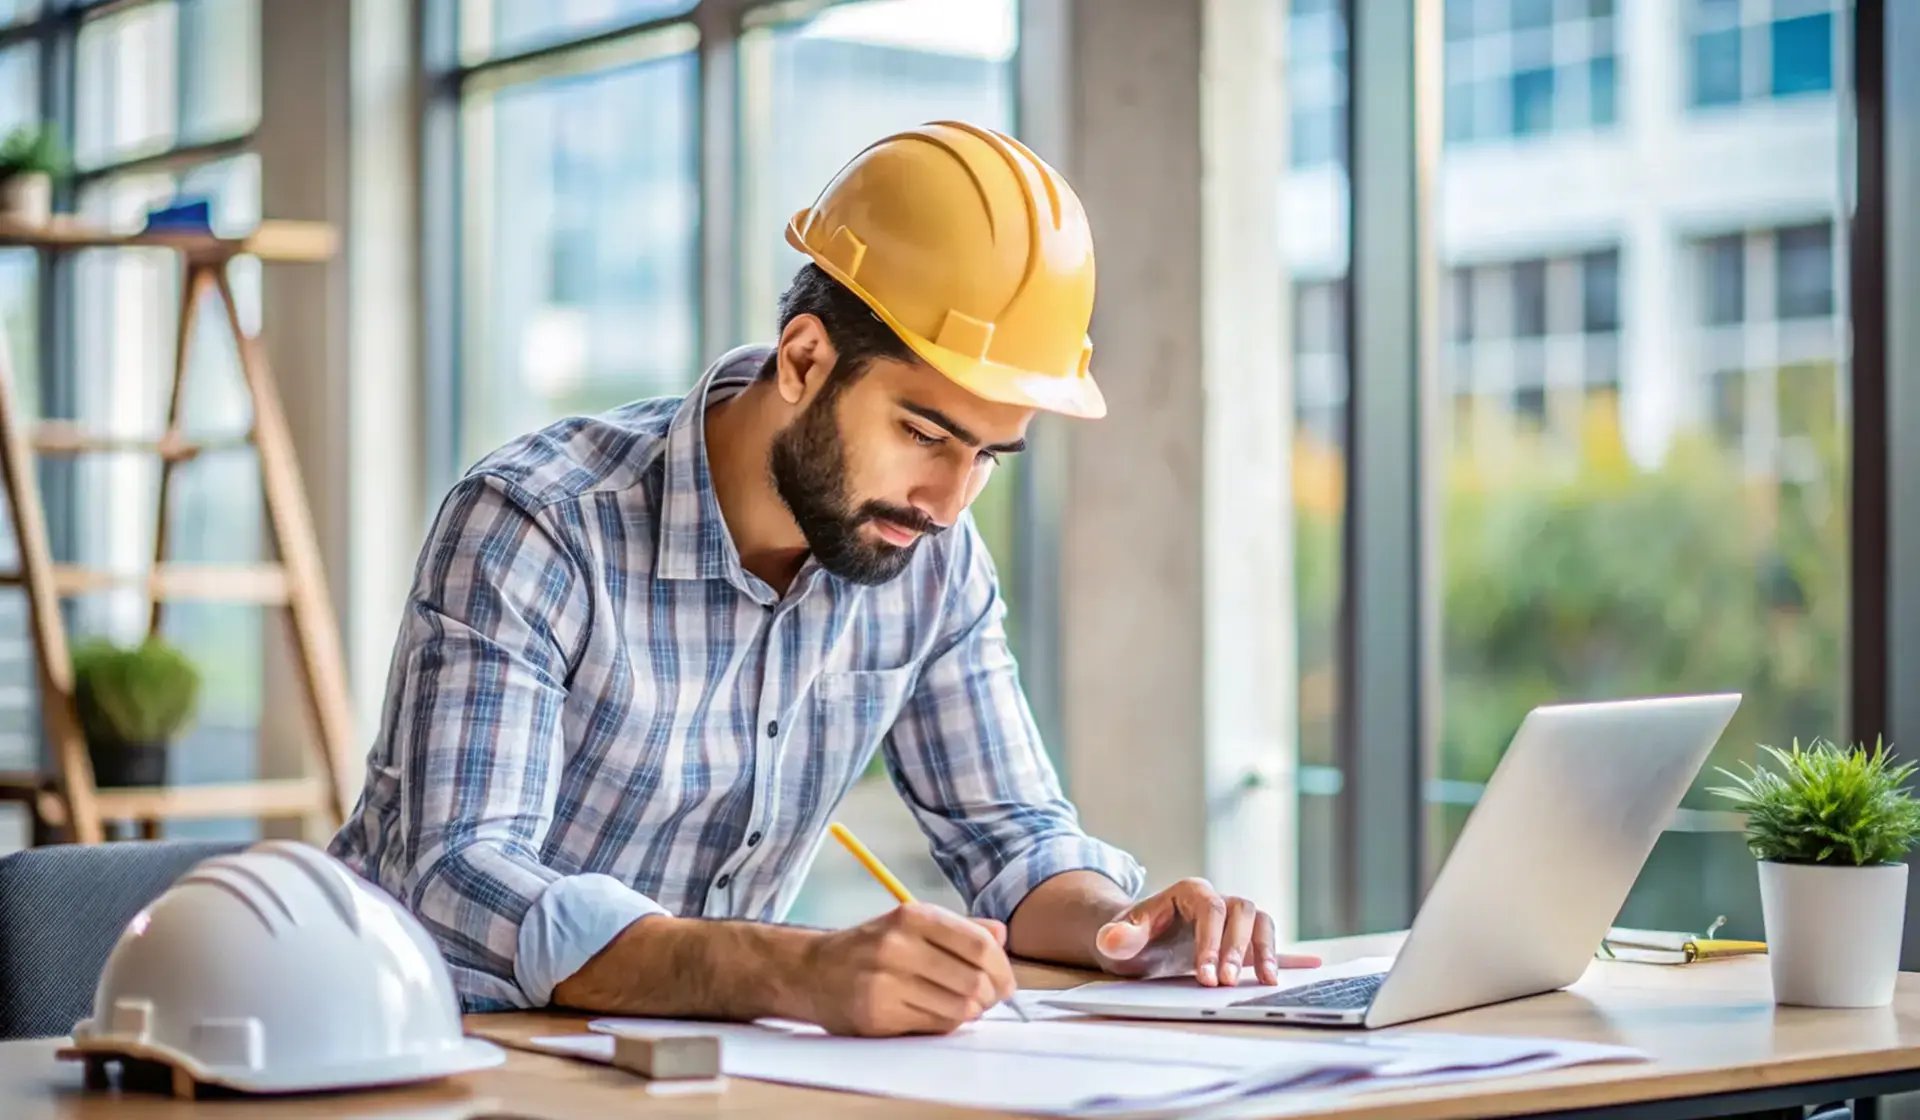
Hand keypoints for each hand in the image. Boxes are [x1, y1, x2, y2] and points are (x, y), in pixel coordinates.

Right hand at [799, 903, 1017, 1035]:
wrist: (812, 971)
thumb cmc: (870, 947)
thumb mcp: (911, 925)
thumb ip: (958, 929)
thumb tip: (1002, 934)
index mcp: (912, 916)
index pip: (979, 943)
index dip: (1002, 967)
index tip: (1005, 982)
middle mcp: (898, 945)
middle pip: (973, 979)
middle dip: (990, 996)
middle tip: (987, 1000)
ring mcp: (885, 981)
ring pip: (958, 1007)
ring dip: (970, 1013)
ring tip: (962, 1007)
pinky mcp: (877, 1014)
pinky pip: (934, 1026)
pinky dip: (945, 1024)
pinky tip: (936, 1014)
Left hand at [1094, 878, 1320, 985]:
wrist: (1136, 940)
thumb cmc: (1129, 937)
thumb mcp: (1117, 938)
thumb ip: (1118, 936)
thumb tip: (1113, 938)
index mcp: (1189, 893)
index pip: (1210, 910)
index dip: (1212, 941)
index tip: (1206, 976)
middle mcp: (1217, 901)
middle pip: (1242, 912)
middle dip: (1239, 948)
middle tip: (1227, 984)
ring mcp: (1232, 922)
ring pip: (1261, 922)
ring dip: (1268, 950)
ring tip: (1268, 982)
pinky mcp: (1240, 943)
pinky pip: (1269, 943)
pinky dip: (1290, 955)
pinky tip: (1312, 966)